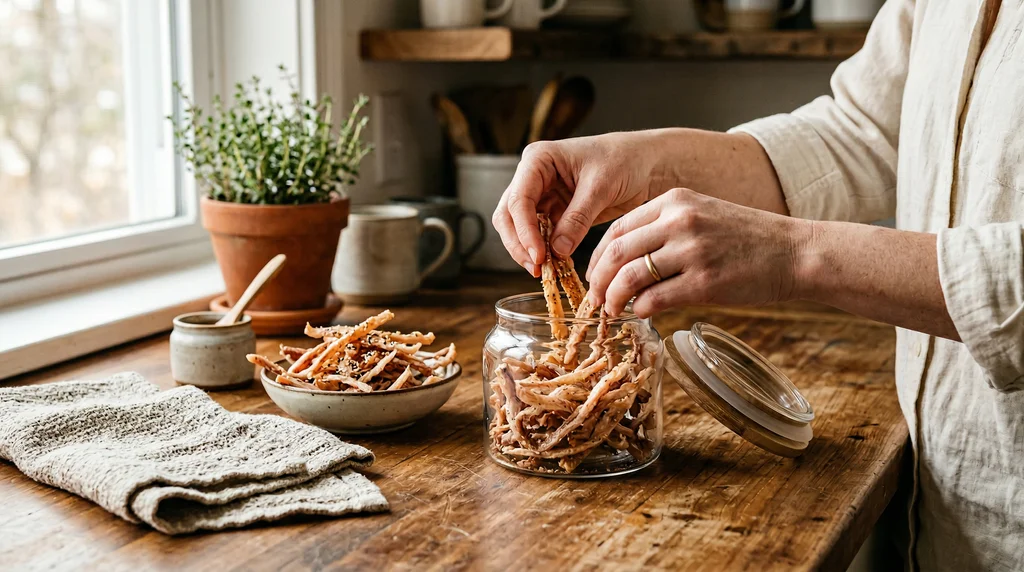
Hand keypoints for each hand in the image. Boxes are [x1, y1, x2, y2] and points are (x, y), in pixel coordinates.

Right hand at [492, 133, 660, 275]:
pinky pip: (539, 234)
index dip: (524, 230)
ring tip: (546, 271)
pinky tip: (556, 264)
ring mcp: (541, 194)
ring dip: (528, 250)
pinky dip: (544, 250)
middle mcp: (532, 176)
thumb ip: (578, 219)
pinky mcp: (553, 211)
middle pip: (509, 215)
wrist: (642, 163)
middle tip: (536, 268)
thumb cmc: (623, 161)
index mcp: (538, 159)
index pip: (519, 199)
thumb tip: (558, 250)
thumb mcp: (601, 188)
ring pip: (519, 228)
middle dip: (519, 244)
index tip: (538, 255)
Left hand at [585, 188, 809, 317]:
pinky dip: (640, 309)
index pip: (618, 228)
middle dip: (598, 280)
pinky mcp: (704, 282)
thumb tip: (623, 262)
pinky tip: (641, 313)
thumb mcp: (703, 215)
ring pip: (629, 276)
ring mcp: (692, 251)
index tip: (594, 275)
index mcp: (675, 201)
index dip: (598, 256)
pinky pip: (655, 299)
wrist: (795, 253)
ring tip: (613, 310)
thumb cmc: (748, 239)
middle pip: (616, 252)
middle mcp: (680, 221)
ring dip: (614, 298)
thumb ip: (664, 230)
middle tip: (595, 299)